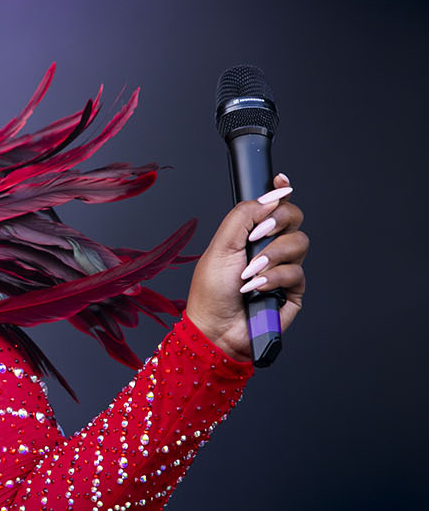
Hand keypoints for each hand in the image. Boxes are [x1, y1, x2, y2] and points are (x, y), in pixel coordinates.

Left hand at [186, 173, 307, 362]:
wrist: (216, 328)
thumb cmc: (212, 291)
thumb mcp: (221, 245)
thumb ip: (244, 215)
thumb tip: (271, 194)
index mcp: (250, 233)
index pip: (273, 205)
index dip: (280, 190)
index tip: (281, 182)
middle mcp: (270, 246)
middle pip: (294, 217)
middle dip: (278, 221)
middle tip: (257, 235)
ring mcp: (283, 267)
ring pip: (299, 243)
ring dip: (271, 256)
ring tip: (249, 273)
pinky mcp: (293, 290)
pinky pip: (297, 272)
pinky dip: (274, 278)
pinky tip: (257, 288)